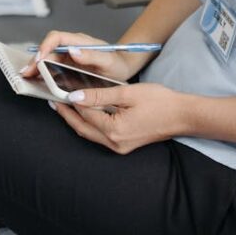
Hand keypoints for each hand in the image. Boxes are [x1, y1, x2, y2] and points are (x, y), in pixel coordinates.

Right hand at [22, 30, 135, 81]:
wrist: (122, 69)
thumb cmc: (116, 63)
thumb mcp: (108, 60)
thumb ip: (92, 55)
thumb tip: (73, 50)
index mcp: (79, 42)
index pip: (57, 38)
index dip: (46, 46)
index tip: (40, 58)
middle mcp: (71, 48)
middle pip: (48, 49)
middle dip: (36, 60)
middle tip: (27, 72)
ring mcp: (68, 58)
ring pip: (47, 59)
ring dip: (36, 67)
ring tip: (27, 77)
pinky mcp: (67, 68)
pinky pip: (52, 68)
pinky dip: (43, 74)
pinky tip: (37, 81)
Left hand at [52, 82, 188, 154]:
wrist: (181, 115)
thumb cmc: (158, 101)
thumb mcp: (127, 93)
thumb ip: (99, 96)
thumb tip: (76, 96)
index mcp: (114, 130)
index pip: (84, 114)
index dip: (70, 101)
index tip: (59, 90)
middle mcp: (114, 143)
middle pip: (83, 128)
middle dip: (67, 115)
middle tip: (54, 101)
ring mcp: (119, 146)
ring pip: (90, 133)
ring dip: (77, 120)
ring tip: (65, 105)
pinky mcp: (124, 144)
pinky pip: (100, 135)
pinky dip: (90, 123)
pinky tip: (86, 112)